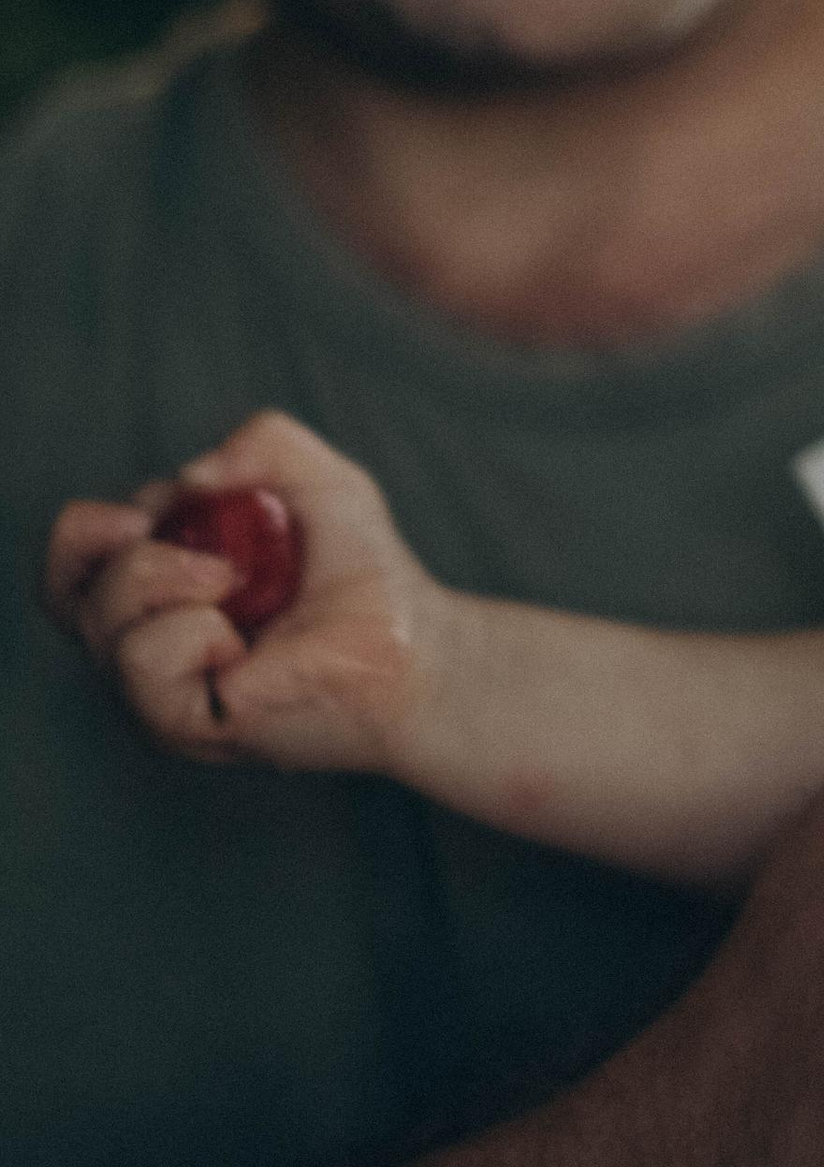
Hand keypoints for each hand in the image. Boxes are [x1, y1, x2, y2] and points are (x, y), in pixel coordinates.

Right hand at [45, 407, 455, 773]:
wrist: (414, 645)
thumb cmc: (363, 572)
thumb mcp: (318, 478)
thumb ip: (262, 442)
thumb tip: (188, 481)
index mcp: (161, 587)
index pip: (74, 561)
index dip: (90, 530)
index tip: (152, 513)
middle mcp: (146, 641)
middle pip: (65, 589)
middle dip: (121, 551)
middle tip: (201, 550)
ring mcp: (159, 689)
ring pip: (101, 622)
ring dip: (166, 579)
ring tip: (237, 585)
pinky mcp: (182, 725)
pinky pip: (143, 664)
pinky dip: (190, 631)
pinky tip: (240, 641)